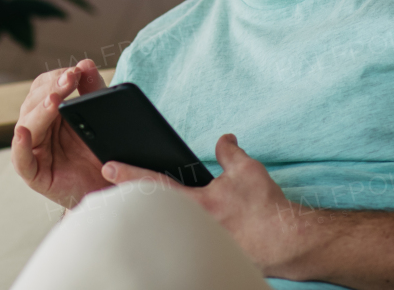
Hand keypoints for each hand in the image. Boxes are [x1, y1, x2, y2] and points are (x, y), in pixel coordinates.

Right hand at [11, 59, 110, 208]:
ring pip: (27, 125)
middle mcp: (38, 128)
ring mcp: (33, 150)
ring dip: (40, 110)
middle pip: (34, 102)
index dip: (57, 77)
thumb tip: (86, 63)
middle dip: (52, 88)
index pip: (44, 86)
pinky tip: (23, 132)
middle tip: (70, 78)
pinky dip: (20, 146)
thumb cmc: (100, 154)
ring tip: (55, 99)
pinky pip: (21, 159)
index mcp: (50, 112)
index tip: (76, 70)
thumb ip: (93, 91)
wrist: (108, 191)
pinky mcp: (33, 174)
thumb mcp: (101, 119)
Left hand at [102, 133, 309, 277]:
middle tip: (110, 193)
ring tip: (140, 213)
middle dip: (134, 204)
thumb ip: (229, 152)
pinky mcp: (208, 255)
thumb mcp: (247, 169)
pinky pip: (185, 244)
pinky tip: (176, 233)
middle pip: (153, 213)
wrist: (286, 243)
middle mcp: (192, 225)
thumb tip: (224, 139)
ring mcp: (199, 243)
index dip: (128, 173)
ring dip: (156, 222)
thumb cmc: (265, 208)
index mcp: (196, 202)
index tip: (107, 167)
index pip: (154, 184)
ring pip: (168, 231)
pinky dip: (177, 237)